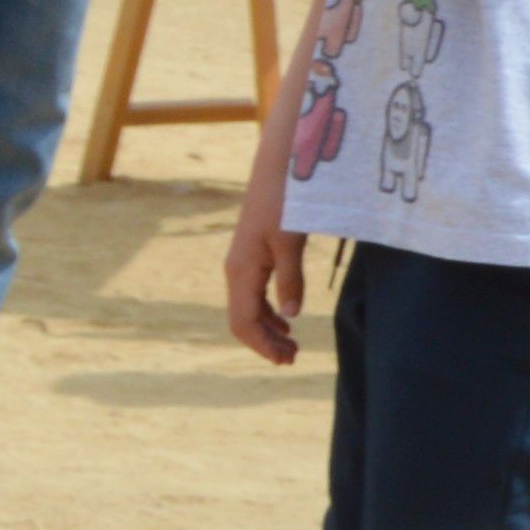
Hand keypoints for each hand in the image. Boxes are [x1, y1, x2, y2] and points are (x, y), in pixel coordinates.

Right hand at [223, 185, 304, 363]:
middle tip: (293, 359)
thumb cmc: (285, 202)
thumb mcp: (291, 242)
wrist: (278, 168)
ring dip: (268, 330)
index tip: (285, 361)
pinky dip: (269, 312)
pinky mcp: (253, 255)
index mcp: (241, 271)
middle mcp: (236, 270)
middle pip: (244, 320)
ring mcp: (243, 263)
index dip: (262, 346)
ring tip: (291, 346)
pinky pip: (254, 294)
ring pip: (249, 308)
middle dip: (265, 343)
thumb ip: (291, 279)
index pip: (244, 322)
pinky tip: (286, 320)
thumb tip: (292, 316)